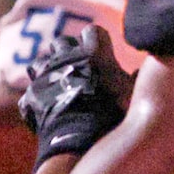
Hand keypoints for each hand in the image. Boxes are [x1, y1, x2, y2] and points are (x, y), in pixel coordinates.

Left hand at [19, 24, 130, 163]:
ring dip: (50, 69)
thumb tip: (142, 70)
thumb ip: (136, 79)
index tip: (101, 53)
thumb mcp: (132, 96)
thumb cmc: (111, 116)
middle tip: (78, 68)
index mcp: (94, 53)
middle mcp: (67, 58)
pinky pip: (31, 90)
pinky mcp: (31, 94)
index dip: (97, 41)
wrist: (78, 141)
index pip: (93, 31)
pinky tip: (45, 106)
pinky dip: (37, 96)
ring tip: (58, 84)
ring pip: (42, 60)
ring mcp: (45, 74)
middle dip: (69, 51)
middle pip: (63, 42)